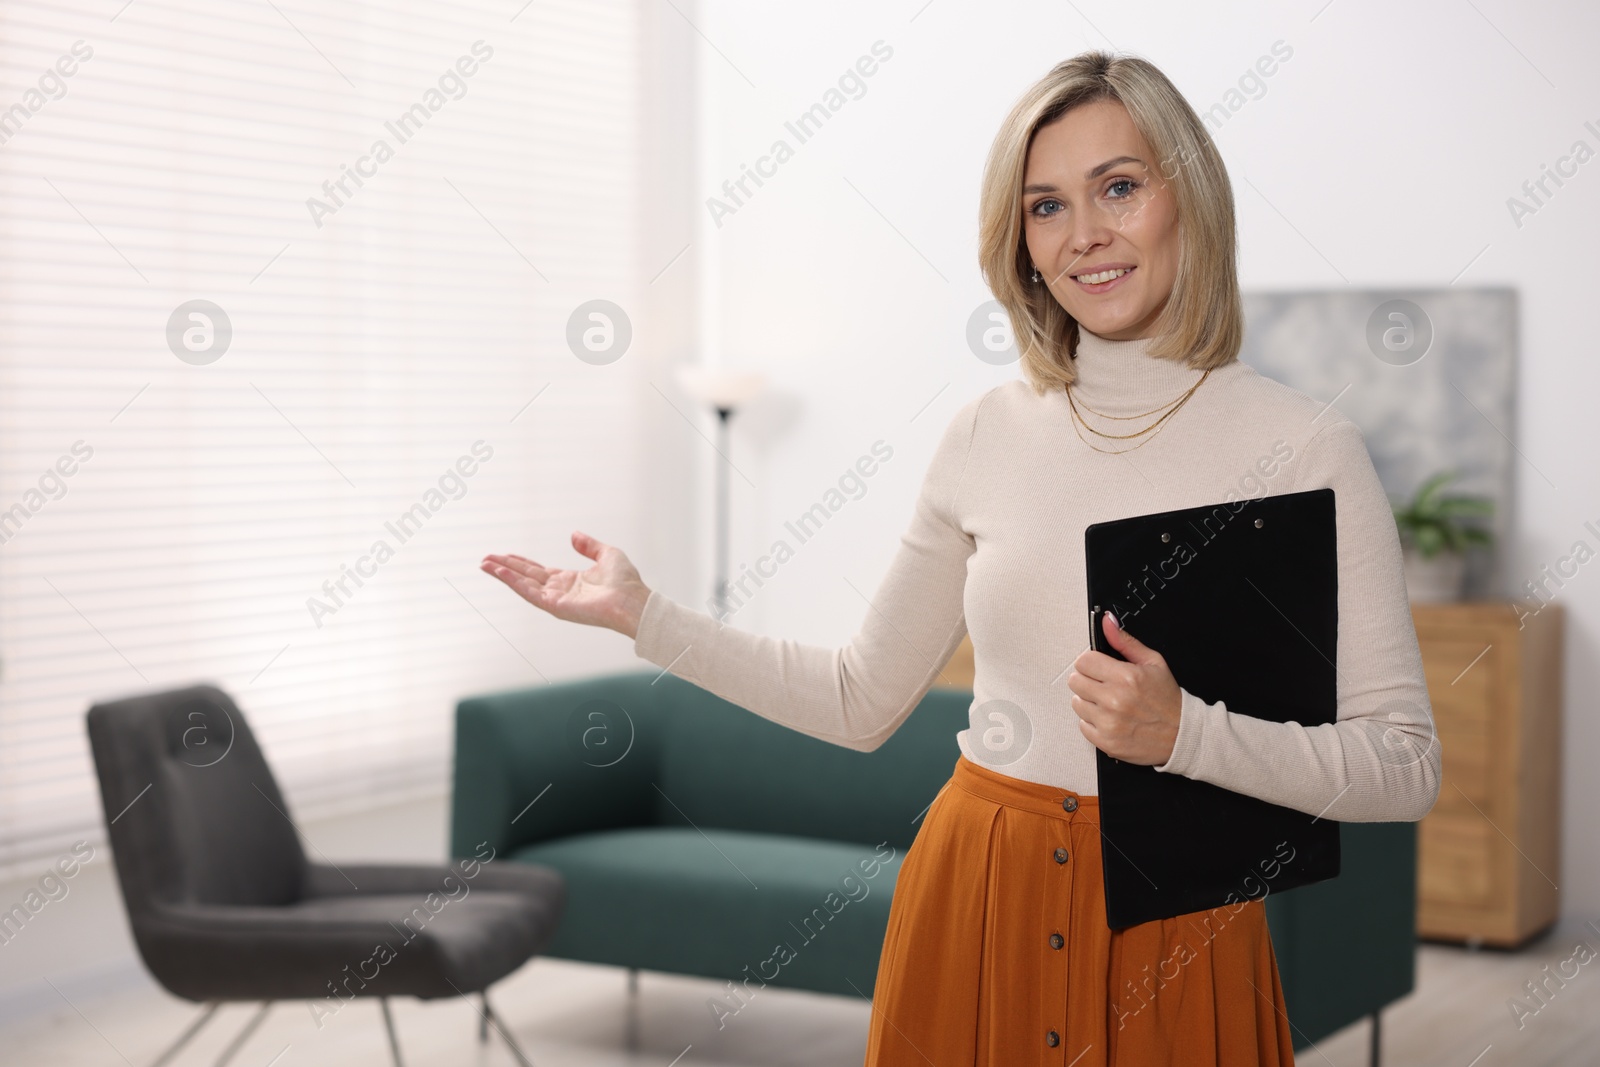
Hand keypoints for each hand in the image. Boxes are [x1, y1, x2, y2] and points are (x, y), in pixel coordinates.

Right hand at [481, 531, 651, 639]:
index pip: (538, 571)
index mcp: (570, 581)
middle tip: (485, 559)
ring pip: (523, 585)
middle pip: (526, 576)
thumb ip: (589, 545)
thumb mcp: (607, 554)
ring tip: (485, 564)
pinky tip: (500, 573)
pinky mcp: (555, 606)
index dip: (520, 563)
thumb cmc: (626, 582)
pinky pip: (529, 593)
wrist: (632, 600)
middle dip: (505, 568)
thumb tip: (574, 535)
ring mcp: (556, 600)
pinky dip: (513, 583)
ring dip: (503, 574)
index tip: (504, 556)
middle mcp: (560, 591)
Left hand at [1066, 612, 1182, 765]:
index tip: (1099, 667)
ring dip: (1089, 701)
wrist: (1181, 734)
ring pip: (1076, 702)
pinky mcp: (1105, 742)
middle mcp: (1115, 700)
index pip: (1083, 661)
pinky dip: (1093, 721)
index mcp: (1126, 677)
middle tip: (1104, 685)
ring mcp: (1109, 723)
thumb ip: (1125, 642)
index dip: (1091, 662)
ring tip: (1109, 703)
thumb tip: (1107, 622)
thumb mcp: (1152, 663)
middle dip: (1088, 680)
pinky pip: (1082, 725)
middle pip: (1075, 681)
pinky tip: (1110, 718)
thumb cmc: (1167, 700)